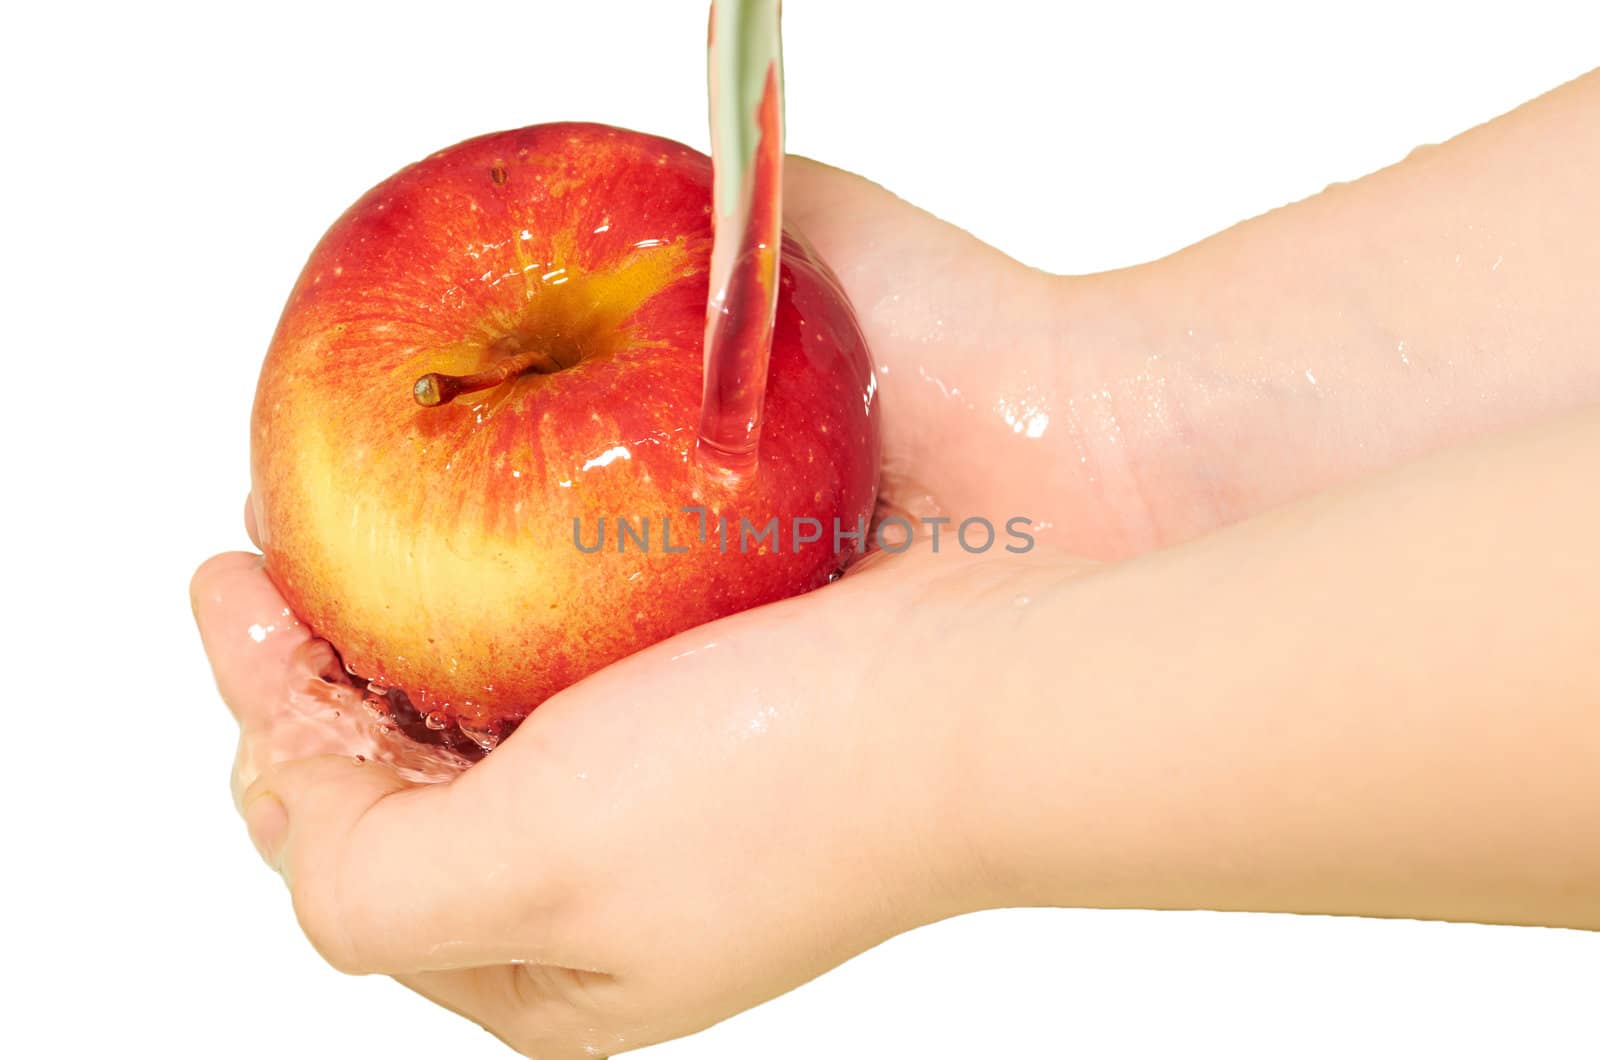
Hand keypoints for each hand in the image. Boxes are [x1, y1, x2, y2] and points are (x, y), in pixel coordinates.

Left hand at [194, 532, 1080, 1056]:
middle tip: (266, 556)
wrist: (996, 696)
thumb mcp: (534, 872)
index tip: (230, 592)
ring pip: (484, 717)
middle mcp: (602, 898)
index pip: (345, 853)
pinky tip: (492, 538)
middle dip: (321, 680)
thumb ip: (369, 885)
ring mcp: (666, 801)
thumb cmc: (787, 788)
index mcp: (546, 969)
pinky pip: (571, 660)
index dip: (269, 725)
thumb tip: (301, 819)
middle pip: (406, 787)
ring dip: (405, 629)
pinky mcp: (722, 707)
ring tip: (349, 529)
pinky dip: (505, 602)